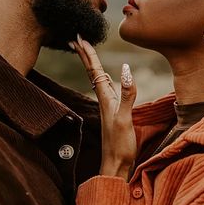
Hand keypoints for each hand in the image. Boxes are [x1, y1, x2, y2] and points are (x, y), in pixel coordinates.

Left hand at [69, 35, 136, 180]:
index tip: (79, 37)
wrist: (116, 167)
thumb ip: (127, 94)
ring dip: (91, 63)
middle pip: (93, 71)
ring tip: (85, 50)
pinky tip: (104, 77)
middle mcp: (104, 99)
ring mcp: (107, 106)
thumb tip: (126, 68)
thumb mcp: (125, 119)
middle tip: (76, 37)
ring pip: (97, 78)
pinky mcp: (112, 112)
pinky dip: (102, 76)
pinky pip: (104, 87)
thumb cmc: (120, 146)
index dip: (88, 53)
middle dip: (85, 54)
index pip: (95, 70)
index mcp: (105, 98)